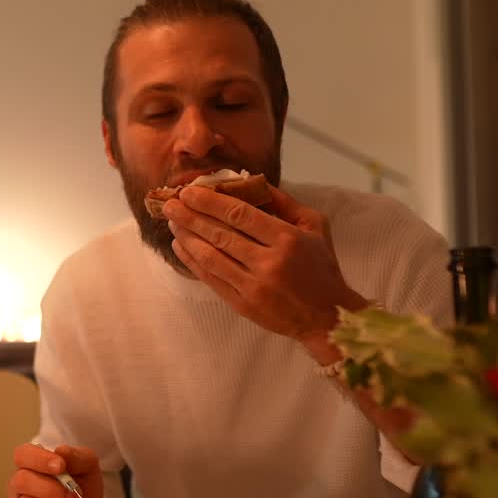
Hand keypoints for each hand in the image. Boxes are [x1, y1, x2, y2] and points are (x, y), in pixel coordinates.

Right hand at [7, 443, 104, 497]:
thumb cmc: (82, 487)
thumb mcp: (87, 466)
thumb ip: (76, 457)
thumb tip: (61, 452)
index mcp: (30, 464)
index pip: (22, 454)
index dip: (39, 459)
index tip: (60, 465)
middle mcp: (19, 485)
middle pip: (22, 481)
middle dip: (52, 489)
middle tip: (75, 494)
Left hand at [163, 184, 367, 361]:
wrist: (326, 316)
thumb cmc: (322, 267)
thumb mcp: (315, 227)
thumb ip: (285, 203)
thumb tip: (253, 180)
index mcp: (287, 240)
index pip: (240, 215)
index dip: (210, 202)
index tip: (189, 191)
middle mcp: (268, 263)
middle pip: (220, 235)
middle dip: (190, 217)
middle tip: (170, 204)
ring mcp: (253, 286)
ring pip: (211, 257)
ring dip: (187, 238)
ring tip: (172, 222)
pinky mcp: (242, 304)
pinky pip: (211, 279)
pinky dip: (192, 261)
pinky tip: (180, 247)